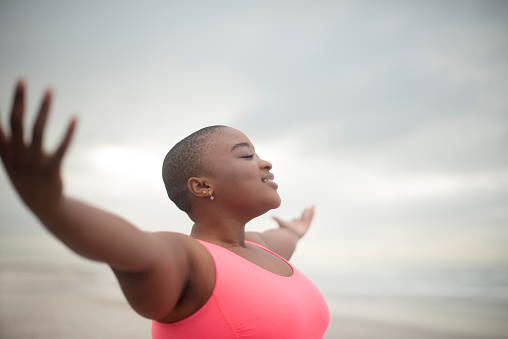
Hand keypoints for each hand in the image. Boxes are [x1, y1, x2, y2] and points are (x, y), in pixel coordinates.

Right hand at [0, 80, 76, 214]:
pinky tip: (75, 118)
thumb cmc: (26, 179)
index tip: (8, 89)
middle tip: (22, 79)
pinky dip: (68, 133)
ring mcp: (33, 163)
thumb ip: (3, 143)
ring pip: (38, 130)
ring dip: (43, 108)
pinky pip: (61, 148)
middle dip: (18, 100)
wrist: (43, 207)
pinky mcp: (51, 169)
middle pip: (15, 122)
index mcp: (4, 153)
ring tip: (49, 90)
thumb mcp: (9, 162)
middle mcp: (17, 156)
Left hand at [273, 206, 314, 238]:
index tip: (294, 218)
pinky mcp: (306, 226)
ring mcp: (303, 225)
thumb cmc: (284, 230)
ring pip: (307, 217)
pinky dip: (312, 215)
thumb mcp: (280, 222)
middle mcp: (298, 225)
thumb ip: (276, 218)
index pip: (294, 221)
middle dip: (305, 213)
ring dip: (310, 212)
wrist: (290, 235)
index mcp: (292, 224)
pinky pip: (310, 219)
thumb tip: (270, 216)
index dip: (294, 219)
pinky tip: (314, 210)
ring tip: (313, 207)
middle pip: (302, 217)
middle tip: (307, 208)